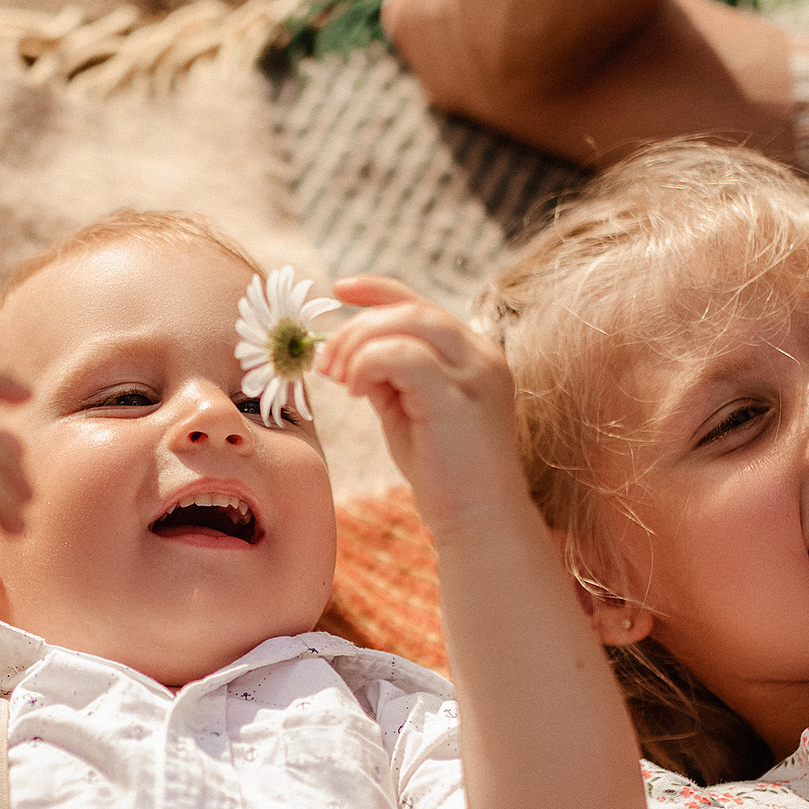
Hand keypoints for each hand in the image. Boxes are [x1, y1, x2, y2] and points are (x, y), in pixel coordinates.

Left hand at [311, 277, 530, 539]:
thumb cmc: (442, 471)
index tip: (339, 289)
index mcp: (474, 353)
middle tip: (326, 362)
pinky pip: (404, 356)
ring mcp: (475, 374)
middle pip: (410, 309)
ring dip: (359, 344)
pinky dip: (369, 364)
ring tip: (340, 379)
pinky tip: (357, 392)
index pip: (422, 304)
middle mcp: (482, 355)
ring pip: (407, 324)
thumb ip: (387, 376)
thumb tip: (347, 352)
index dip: (378, 290)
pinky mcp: (458, 399)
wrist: (477, 519)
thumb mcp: (408, 411)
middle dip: (357, 326)